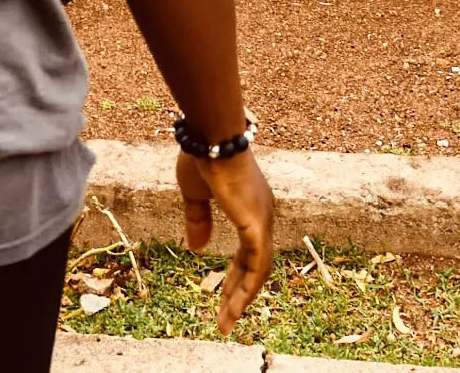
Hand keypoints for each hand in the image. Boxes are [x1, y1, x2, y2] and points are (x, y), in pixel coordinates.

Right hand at [177, 148, 274, 333]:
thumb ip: (198, 220)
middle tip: (225, 320)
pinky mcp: (257, 225)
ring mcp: (263, 220)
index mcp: (251, 207)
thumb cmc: (204, 156)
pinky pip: (257, 267)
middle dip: (239, 294)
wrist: (211, 136)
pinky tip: (233, 307)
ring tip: (225, 324)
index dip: (237, 276)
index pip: (248, 252)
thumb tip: (197, 249)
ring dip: (241, 299)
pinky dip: (247, 290)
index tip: (224, 297)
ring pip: (259, 272)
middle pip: (256, 266)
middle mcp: (263, 215)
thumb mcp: (196, 195)